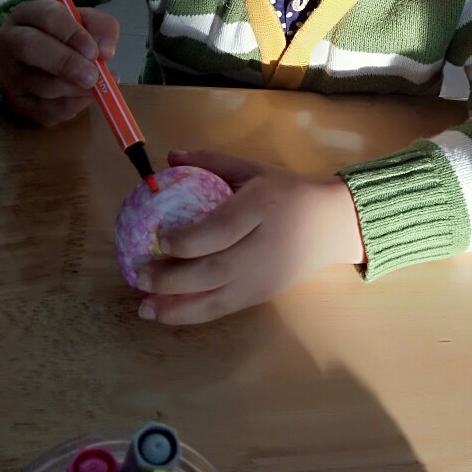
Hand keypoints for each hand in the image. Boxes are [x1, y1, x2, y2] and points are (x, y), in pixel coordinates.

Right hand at [0, 0, 119, 126]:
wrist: (40, 59)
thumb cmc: (66, 36)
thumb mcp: (87, 22)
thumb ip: (102, 29)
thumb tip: (106, 53)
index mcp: (27, 13)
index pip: (47, 16)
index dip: (72, 34)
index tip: (94, 51)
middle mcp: (8, 41)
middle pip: (30, 48)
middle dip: (66, 63)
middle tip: (92, 76)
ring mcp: (7, 74)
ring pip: (39, 84)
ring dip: (74, 89)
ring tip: (95, 86)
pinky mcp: (15, 103)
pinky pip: (44, 111)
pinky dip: (71, 107)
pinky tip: (83, 98)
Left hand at [136, 149, 365, 324]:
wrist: (333, 225)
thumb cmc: (289, 192)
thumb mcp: (254, 169)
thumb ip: (213, 162)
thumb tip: (169, 157)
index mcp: (263, 207)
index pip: (222, 229)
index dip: (188, 239)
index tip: (160, 238)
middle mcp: (263, 247)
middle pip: (215, 270)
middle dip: (173, 278)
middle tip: (139, 274)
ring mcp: (264, 277)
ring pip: (217, 299)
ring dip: (177, 307)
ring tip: (144, 307)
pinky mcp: (263, 295)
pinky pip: (224, 309)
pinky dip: (193, 314)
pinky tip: (167, 314)